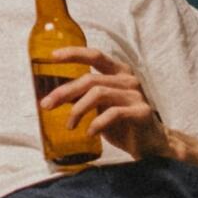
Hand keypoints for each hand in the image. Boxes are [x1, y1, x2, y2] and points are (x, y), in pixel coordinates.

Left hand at [40, 46, 181, 160]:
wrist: (151, 143)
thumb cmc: (122, 123)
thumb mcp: (100, 106)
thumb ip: (83, 97)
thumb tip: (53, 98)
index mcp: (118, 72)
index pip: (95, 55)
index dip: (74, 53)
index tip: (52, 56)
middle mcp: (127, 79)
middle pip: (90, 79)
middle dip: (64, 91)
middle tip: (46, 105)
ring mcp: (136, 95)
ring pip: (99, 93)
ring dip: (78, 110)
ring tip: (69, 125)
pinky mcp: (141, 112)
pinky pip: (114, 113)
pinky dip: (97, 122)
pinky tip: (89, 132)